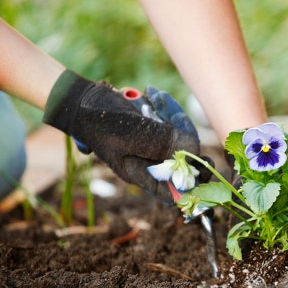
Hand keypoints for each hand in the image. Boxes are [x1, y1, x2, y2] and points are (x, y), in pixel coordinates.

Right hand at [43, 70, 200, 203]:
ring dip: (175, 117)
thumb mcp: (133, 135)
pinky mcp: (152, 129)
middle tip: (179, 118)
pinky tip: (155, 95)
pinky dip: (167, 108)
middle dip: (186, 139)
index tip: (205, 165)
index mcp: (141, 174)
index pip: (173, 191)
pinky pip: (171, 123)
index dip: (193, 185)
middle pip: (182, 161)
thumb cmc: (101, 121)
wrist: (82, 99)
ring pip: (179, 138)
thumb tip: (195, 152)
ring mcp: (151, 146)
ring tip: (157, 98)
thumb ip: (164, 144)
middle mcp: (148, 163)